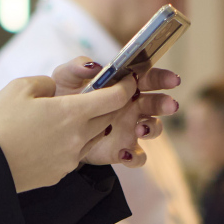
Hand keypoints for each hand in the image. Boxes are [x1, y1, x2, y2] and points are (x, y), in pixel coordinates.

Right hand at [0, 75, 135, 191]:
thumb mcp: (19, 88)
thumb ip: (46, 83)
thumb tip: (55, 90)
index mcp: (71, 113)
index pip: (115, 98)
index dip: (125, 87)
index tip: (127, 80)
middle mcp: (77, 137)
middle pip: (108, 118)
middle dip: (111, 105)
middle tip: (105, 94)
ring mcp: (70, 158)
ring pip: (94, 137)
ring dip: (93, 125)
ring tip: (77, 115)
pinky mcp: (60, 173)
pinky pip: (76, 154)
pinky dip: (74, 143)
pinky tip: (55, 138)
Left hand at [50, 58, 180, 168]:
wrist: (52, 129)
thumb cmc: (64, 98)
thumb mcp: (65, 79)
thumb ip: (77, 67)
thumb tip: (93, 66)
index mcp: (124, 87)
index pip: (148, 78)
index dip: (162, 78)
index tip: (172, 80)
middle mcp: (132, 107)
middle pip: (156, 103)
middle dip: (165, 103)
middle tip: (170, 105)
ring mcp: (130, 129)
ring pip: (153, 128)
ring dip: (153, 128)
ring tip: (141, 128)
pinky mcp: (122, 150)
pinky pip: (138, 157)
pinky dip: (136, 157)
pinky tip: (126, 154)